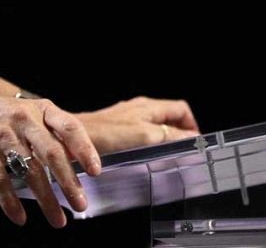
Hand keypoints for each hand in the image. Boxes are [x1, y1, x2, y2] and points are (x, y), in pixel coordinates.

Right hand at [0, 84, 102, 228]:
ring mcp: (3, 135)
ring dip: (46, 199)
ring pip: (29, 171)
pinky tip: (20, 218)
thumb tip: (79, 158)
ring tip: (58, 219)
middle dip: (69, 183)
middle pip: (52, 153)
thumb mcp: (29, 112)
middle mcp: (24, 120)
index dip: (85, 149)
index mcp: (41, 109)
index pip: (70, 127)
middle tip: (81, 204)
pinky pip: (0, 180)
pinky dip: (10, 202)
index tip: (96, 171)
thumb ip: (52, 131)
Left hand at [74, 95, 201, 154]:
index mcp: (149, 107)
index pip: (181, 109)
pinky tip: (142, 157)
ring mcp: (127, 118)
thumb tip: (190, 138)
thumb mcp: (145, 138)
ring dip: (163, 140)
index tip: (194, 143)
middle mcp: (139, 109)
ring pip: (155, 126)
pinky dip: (148, 144)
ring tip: (165, 157)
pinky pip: (140, 134)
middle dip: (179, 133)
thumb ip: (169, 137)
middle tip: (182, 152)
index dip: (191, 125)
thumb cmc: (105, 136)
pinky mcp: (116, 129)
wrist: (70, 139)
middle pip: (169, 117)